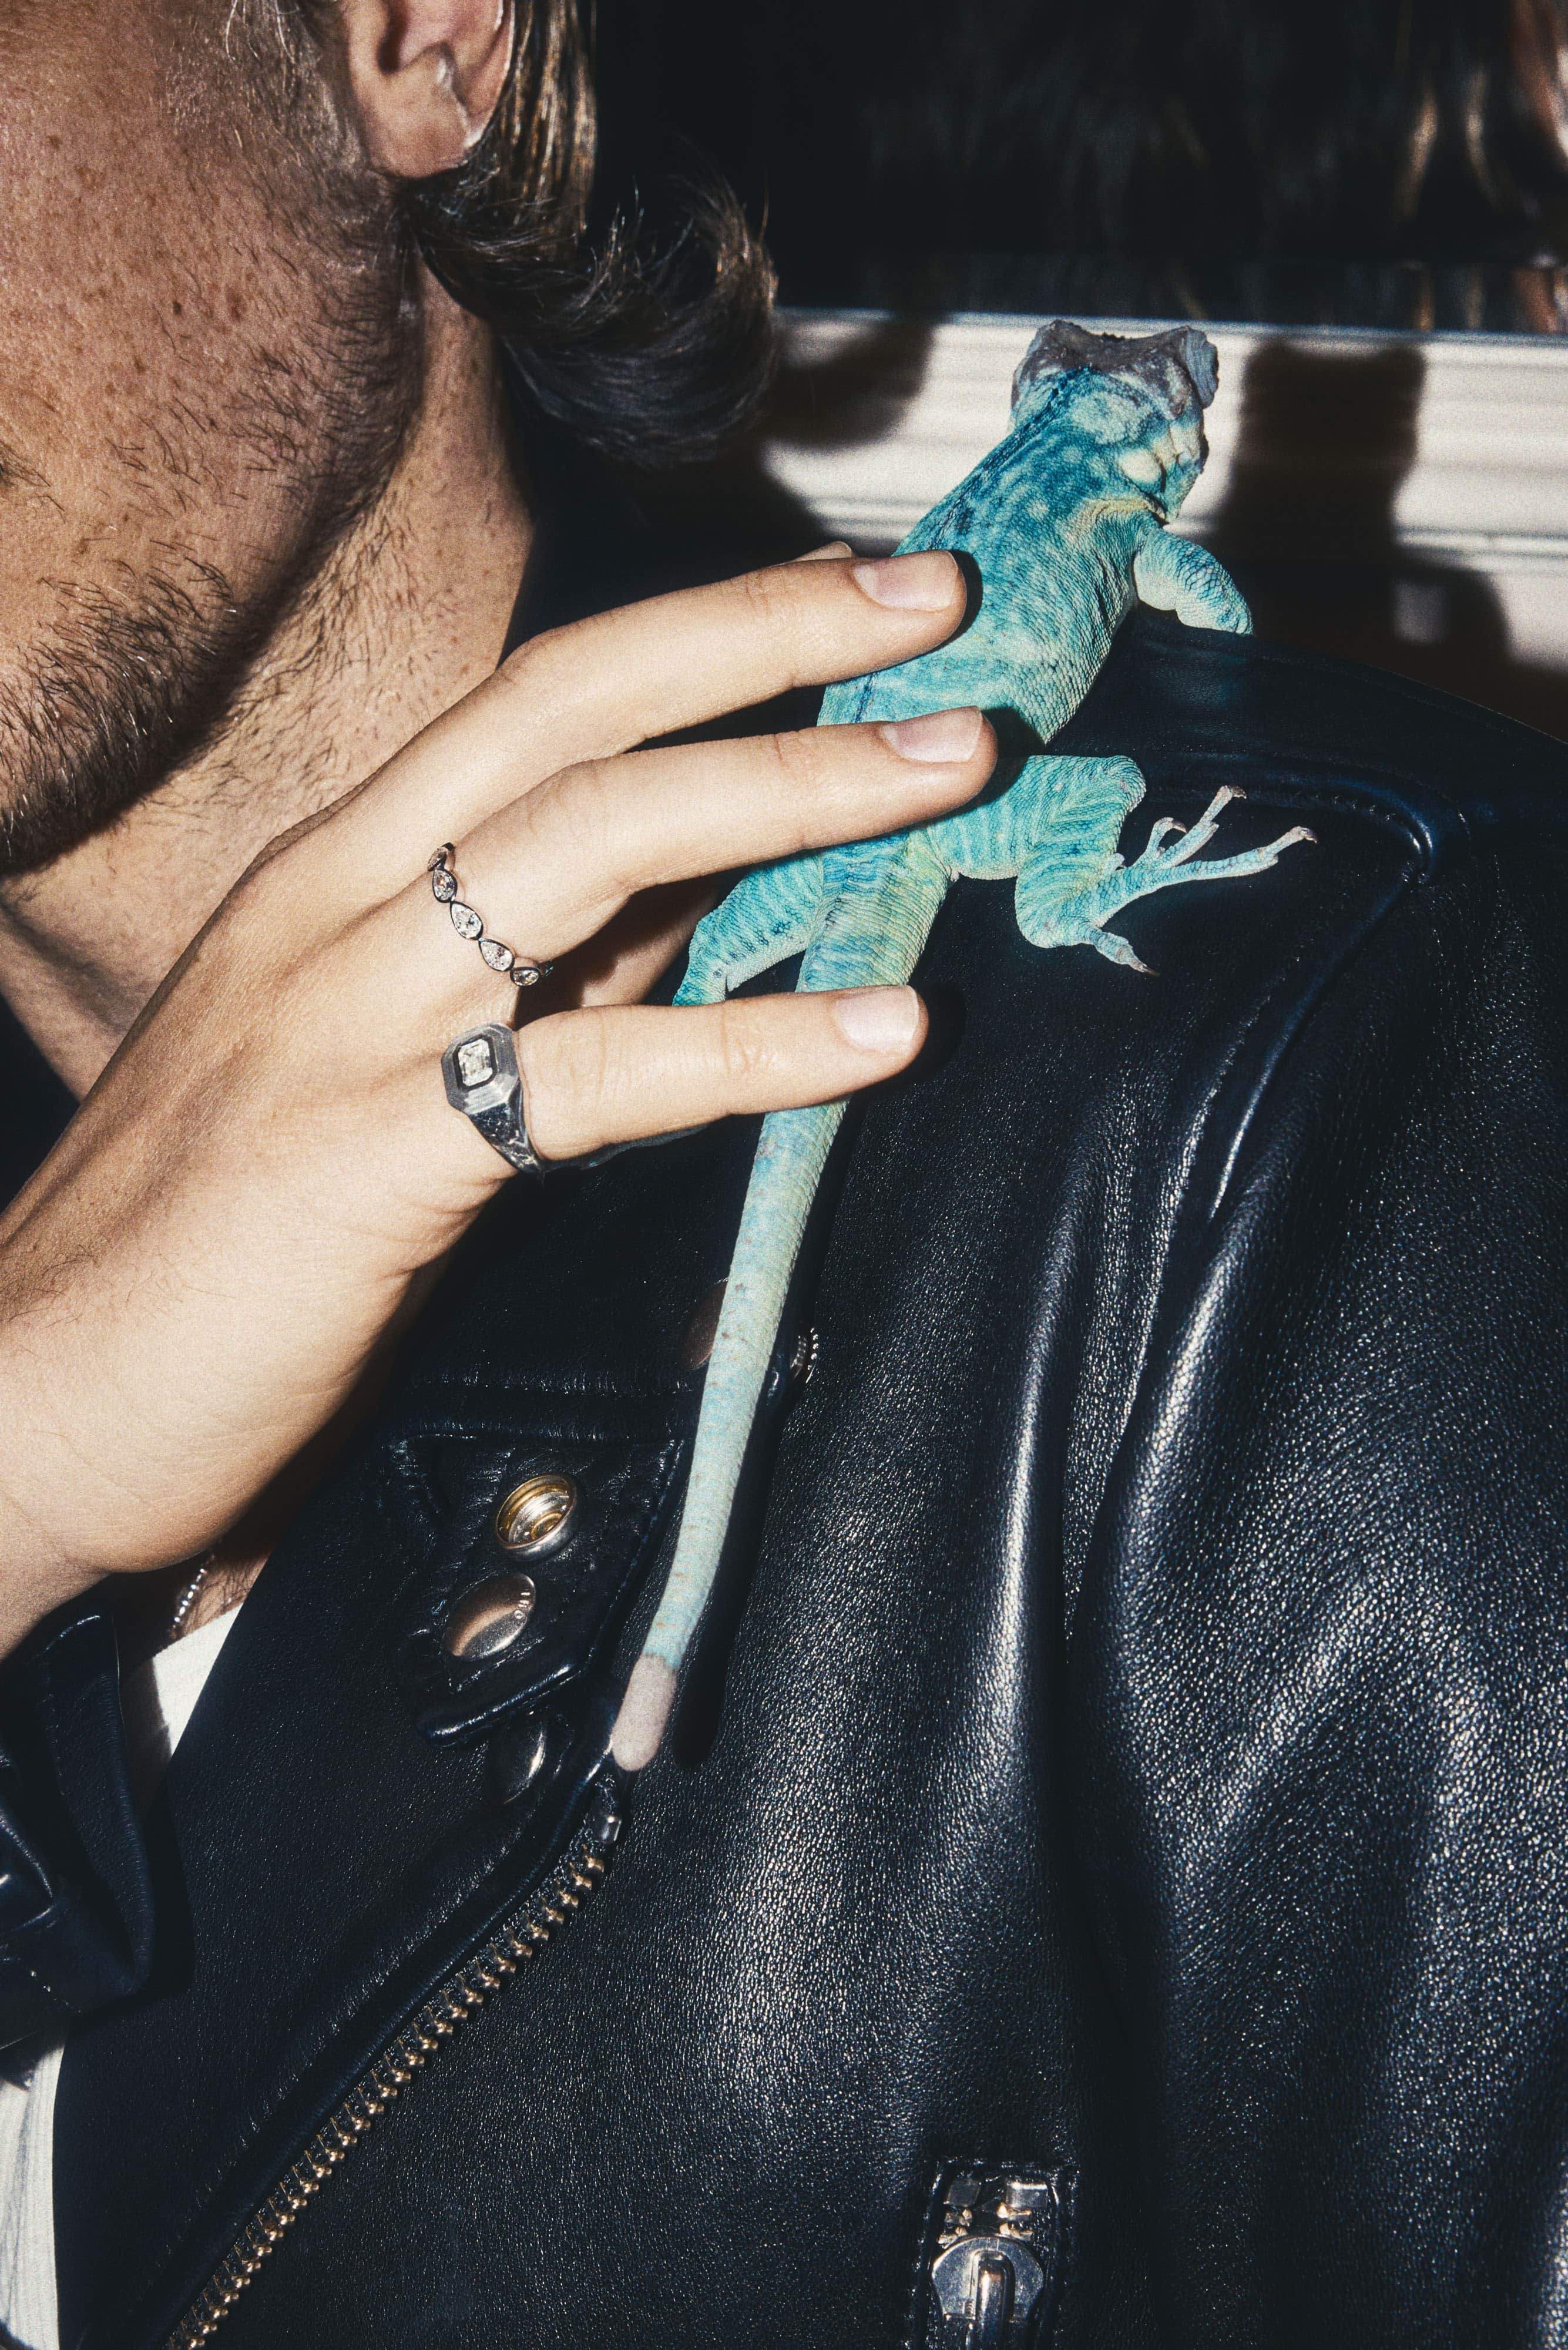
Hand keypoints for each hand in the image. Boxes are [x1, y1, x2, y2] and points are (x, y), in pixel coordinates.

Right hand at [0, 549, 991, 1648]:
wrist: (24, 1397)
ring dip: (792, 786)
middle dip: (761, 635)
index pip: (535, 702)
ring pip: (592, 841)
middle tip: (932, 600)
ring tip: (952, 763)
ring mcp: (347, 1016)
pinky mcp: (370, 1150)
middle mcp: (337, 907)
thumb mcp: (371, 1062)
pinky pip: (596, 1071)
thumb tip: (684, 910)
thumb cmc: (202, 1244)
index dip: (699, 632)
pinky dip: (756, 1043)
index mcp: (333, 876)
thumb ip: (517, 978)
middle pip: (569, 710)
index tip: (840, 595)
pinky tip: (881, 1033)